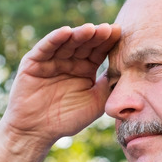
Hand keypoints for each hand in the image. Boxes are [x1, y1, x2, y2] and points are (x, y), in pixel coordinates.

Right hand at [2, 23, 120, 145]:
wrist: (36, 132)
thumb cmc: (67, 119)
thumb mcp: (95, 102)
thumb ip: (109, 86)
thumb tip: (128, 70)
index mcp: (85, 68)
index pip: (99, 51)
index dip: (108, 42)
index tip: (120, 33)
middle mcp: (69, 61)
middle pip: (85, 44)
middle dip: (96, 36)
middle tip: (107, 29)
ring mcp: (52, 59)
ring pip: (67, 42)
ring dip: (78, 34)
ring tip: (90, 29)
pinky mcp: (34, 61)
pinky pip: (45, 47)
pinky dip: (55, 39)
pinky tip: (66, 32)